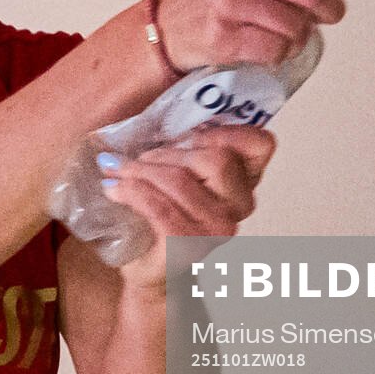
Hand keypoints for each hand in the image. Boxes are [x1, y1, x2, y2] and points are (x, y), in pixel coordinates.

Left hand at [101, 124, 273, 288]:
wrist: (149, 266)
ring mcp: (217, 229)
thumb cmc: (163, 212)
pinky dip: (130, 192)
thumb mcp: (179, 172)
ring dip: (140, 171)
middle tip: (140, 158)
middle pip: (215, 159)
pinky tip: (114, 190)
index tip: (189, 134)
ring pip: (180, 180)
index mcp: (244, 181)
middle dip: (168, 153)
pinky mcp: (188, 247)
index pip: (260, 144)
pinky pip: (157, 206)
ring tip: (117, 171)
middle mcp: (239, 206)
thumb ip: (184, 144)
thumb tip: (156, 107)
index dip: (226, 131)